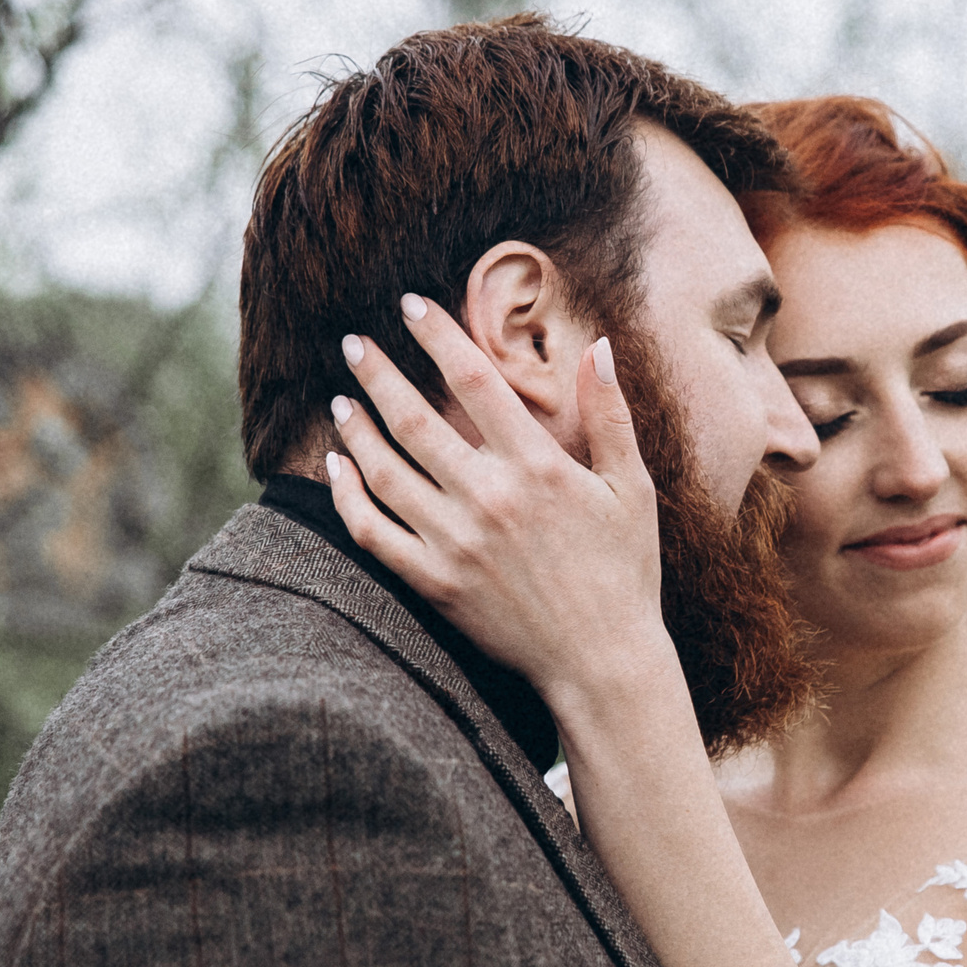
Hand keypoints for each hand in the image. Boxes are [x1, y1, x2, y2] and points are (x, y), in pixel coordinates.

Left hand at [325, 297, 670, 693]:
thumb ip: (610, 415)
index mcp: (537, 466)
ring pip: (384, 471)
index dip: (437, 334)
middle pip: (413, 419)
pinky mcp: (435, 583)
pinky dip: (346, 495)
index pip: (473, 379)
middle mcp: (489, 499)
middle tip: (354, 343)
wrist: (603, 661)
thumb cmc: (625, 572)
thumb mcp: (631, 488)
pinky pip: (373, 532)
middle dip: (377, 373)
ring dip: (355, 428)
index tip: (411, 305)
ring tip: (340, 400)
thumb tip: (598, 346)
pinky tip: (335, 468)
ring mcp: (455, 543)